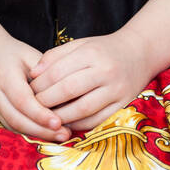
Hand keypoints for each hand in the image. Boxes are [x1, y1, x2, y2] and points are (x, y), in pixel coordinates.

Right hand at [0, 28, 71, 142]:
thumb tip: (66, 97)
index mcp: (5, 76)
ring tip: (61, 136)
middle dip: (42, 130)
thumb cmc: (13, 54)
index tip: (59, 122)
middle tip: (65, 134)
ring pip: (14, 127)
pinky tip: (48, 134)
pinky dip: (30, 133)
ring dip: (38, 135)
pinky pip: (12, 127)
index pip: (22, 100)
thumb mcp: (30, 56)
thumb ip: (46, 74)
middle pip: (17, 119)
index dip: (40, 114)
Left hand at [29, 27, 154, 132]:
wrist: (140, 53)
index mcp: (92, 53)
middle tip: (34, 106)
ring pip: (82, 109)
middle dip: (46, 101)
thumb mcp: (80, 45)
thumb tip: (33, 74)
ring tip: (47, 117)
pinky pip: (97, 121)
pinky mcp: (124, 105)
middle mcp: (106, 71)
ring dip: (60, 116)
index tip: (30, 91)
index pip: (58, 71)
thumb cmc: (103, 50)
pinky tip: (67, 122)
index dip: (40, 84)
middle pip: (68, 90)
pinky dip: (78, 124)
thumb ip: (54, 57)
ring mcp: (117, 90)